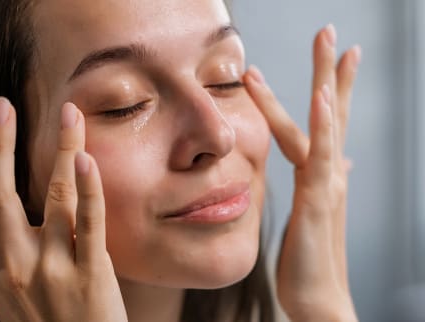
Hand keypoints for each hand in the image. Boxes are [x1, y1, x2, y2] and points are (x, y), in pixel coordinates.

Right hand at [0, 98, 127, 321]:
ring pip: (52, 196)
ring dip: (60, 148)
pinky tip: (86, 157)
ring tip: (68, 113)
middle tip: (3, 106)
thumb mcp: (7, 301)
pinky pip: (88, 221)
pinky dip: (87, 187)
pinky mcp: (89, 271)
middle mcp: (13, 269)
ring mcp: (52, 268)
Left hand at [244, 25, 360, 321]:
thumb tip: (340, 162)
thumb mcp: (316, 210)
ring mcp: (325, 185)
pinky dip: (323, 126)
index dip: (335, 85)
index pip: (329, 121)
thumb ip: (324, 180)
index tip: (339, 53)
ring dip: (326, 85)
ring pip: (326, 127)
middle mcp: (328, 173)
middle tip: (329, 31)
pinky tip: (322, 99)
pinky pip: (319, 158)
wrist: (316, 297)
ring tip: (331, 48)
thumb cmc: (311, 255)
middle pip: (331, 112)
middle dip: (330, 71)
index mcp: (322, 173)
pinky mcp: (317, 202)